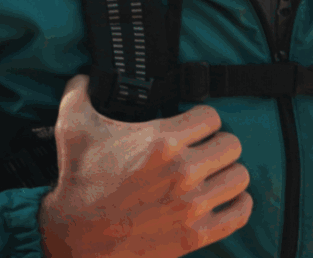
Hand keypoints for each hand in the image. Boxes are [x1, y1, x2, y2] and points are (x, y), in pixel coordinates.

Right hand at [36, 75, 251, 256]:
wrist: (78, 235)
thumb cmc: (79, 180)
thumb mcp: (72, 127)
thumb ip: (78, 92)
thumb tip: (84, 77)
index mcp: (161, 141)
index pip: (211, 117)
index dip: (202, 118)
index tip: (194, 125)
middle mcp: (183, 171)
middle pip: (231, 145)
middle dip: (218, 143)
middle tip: (204, 149)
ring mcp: (193, 204)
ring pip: (239, 177)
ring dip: (228, 173)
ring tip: (214, 173)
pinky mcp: (196, 234)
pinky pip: (239, 214)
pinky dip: (238, 205)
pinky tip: (226, 199)